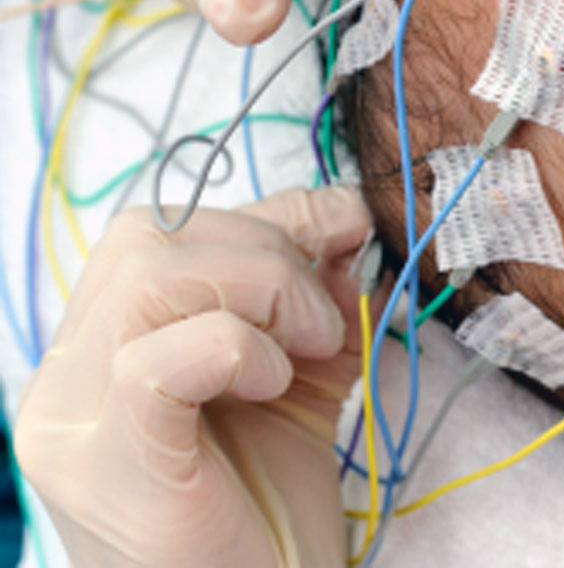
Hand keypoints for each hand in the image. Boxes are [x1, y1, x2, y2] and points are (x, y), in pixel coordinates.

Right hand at [14, 187, 373, 567]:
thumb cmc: (267, 506)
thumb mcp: (298, 373)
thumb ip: (310, 294)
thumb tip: (340, 216)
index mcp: (102, 348)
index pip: (161, 231)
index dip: (262, 215)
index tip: (340, 232)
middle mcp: (65, 378)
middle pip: (147, 239)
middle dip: (264, 249)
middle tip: (322, 315)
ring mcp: (72, 422)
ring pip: (148, 279)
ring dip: (261, 289)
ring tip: (307, 346)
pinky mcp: (106, 465)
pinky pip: (154, 360)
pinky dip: (237, 347)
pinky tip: (273, 385)